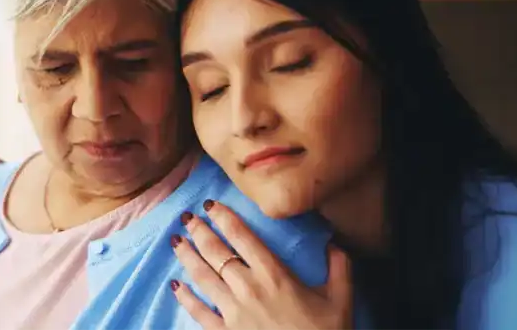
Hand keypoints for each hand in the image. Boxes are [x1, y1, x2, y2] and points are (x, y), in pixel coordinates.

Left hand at [170, 201, 352, 329]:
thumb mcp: (341, 299)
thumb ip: (339, 267)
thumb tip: (334, 243)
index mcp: (274, 274)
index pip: (242, 237)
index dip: (223, 217)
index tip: (210, 205)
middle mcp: (248, 287)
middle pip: (216, 252)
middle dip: (199, 232)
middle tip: (187, 218)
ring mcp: (232, 311)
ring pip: (202, 276)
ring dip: (187, 256)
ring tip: (176, 241)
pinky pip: (199, 312)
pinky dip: (185, 297)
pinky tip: (175, 285)